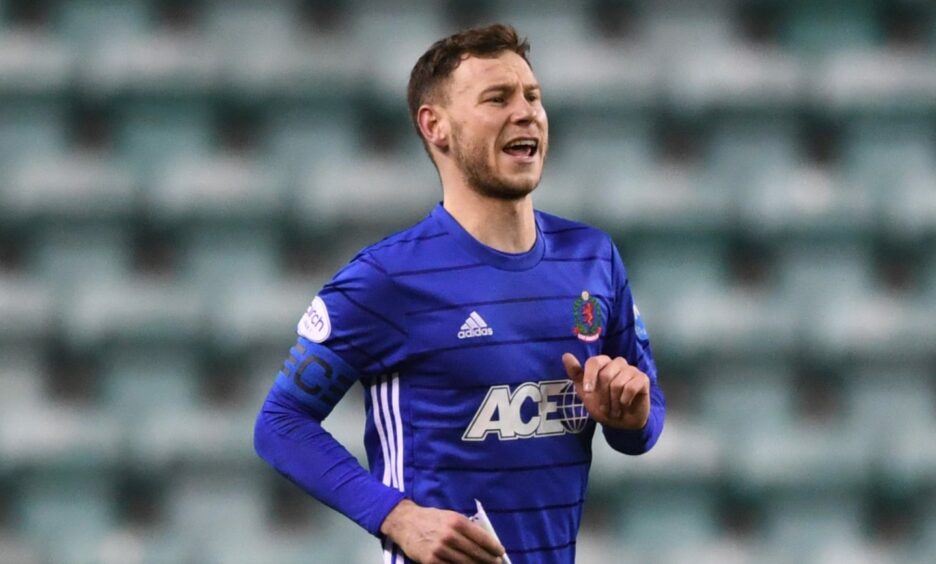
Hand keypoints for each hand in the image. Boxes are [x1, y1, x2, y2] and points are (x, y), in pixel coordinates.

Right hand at [380, 499, 504, 562]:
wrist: (404, 522)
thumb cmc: (431, 518)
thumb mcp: (450, 516)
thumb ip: (466, 527)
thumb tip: (485, 540)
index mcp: (456, 521)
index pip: (481, 537)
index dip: (493, 547)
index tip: (500, 553)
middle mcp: (450, 535)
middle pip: (476, 553)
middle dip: (489, 560)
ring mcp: (440, 550)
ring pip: (465, 563)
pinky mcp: (431, 561)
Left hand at [561, 353, 649, 429]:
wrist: (621, 423)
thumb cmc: (603, 405)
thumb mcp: (585, 392)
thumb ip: (576, 374)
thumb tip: (566, 355)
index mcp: (604, 363)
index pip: (594, 361)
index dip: (589, 377)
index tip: (588, 393)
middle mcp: (618, 363)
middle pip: (606, 375)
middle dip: (603, 396)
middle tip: (605, 408)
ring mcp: (631, 370)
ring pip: (618, 383)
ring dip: (613, 402)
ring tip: (615, 409)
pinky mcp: (643, 379)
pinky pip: (630, 388)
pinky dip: (624, 401)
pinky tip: (625, 405)